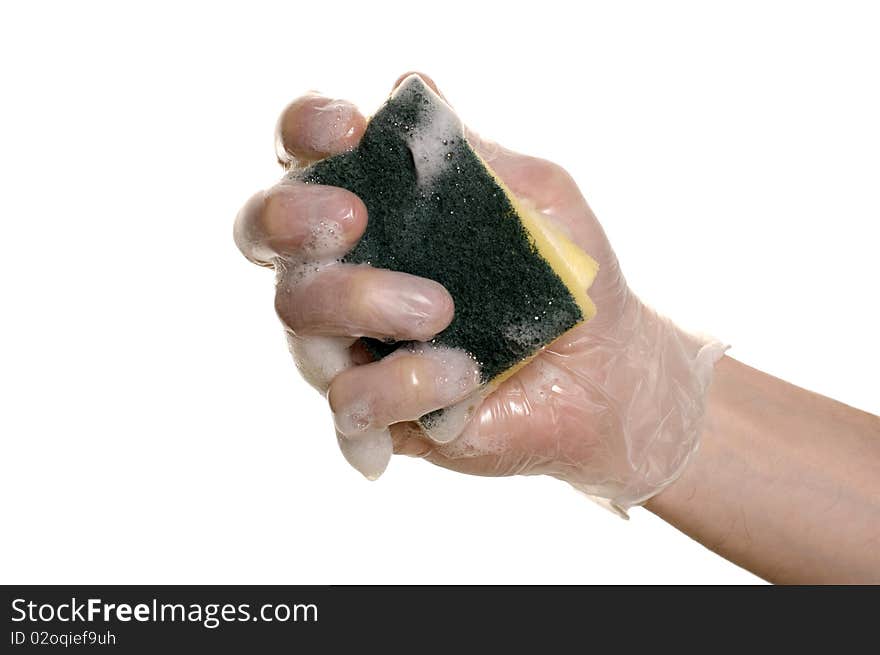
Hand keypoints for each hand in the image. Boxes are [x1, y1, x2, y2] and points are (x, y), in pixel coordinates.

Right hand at [235, 73, 724, 512]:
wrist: (607, 374)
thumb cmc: (567, 278)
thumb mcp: (539, 201)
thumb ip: (475, 155)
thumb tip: (412, 86)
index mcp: (378, 210)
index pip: (305, 156)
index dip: (304, 131)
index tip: (346, 128)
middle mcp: (346, 270)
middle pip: (262, 233)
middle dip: (292, 216)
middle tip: (352, 218)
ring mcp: (351, 341)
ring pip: (298, 318)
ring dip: (363, 302)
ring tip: (441, 310)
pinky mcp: (375, 410)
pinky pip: (350, 402)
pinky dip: (404, 385)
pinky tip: (463, 375)